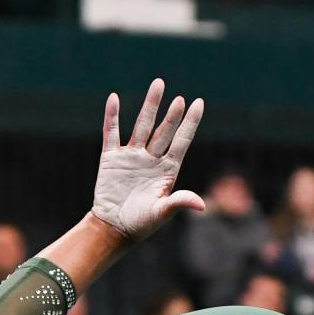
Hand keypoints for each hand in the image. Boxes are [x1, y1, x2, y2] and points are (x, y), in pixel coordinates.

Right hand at [92, 78, 205, 241]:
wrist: (112, 229)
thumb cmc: (140, 224)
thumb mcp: (161, 213)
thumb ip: (179, 202)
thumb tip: (202, 205)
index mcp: (167, 170)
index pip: (182, 141)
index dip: (190, 123)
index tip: (199, 103)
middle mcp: (151, 159)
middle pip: (164, 130)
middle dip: (171, 113)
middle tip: (179, 97)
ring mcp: (131, 156)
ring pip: (142, 125)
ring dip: (149, 106)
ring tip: (158, 85)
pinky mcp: (111, 158)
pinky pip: (111, 133)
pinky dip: (112, 116)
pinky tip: (114, 98)